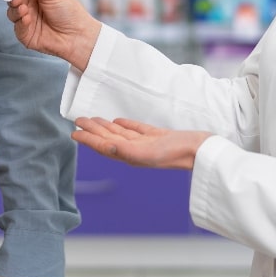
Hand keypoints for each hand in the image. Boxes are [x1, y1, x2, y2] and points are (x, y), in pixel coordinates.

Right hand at [6, 0, 100, 70]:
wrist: (78, 36)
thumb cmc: (69, 11)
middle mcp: (30, 5)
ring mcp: (27, 20)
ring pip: (11, 12)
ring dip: (15, 10)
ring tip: (25, 9)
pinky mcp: (26, 34)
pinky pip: (17, 27)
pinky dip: (20, 22)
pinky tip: (28, 19)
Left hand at [72, 117, 211, 171]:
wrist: (201, 150)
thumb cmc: (175, 153)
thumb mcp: (147, 152)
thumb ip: (125, 150)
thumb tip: (105, 146)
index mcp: (131, 156)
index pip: (104, 146)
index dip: (88, 140)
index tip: (74, 133)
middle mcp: (136, 151)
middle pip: (109, 139)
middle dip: (93, 131)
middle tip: (79, 120)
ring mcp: (147, 144)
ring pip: (121, 134)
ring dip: (106, 127)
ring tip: (94, 120)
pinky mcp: (158, 136)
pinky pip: (137, 130)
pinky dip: (126, 125)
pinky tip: (118, 122)